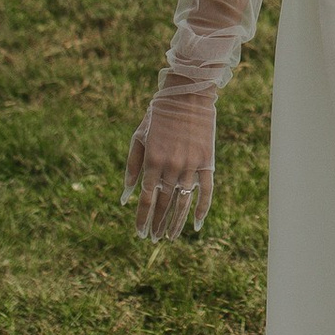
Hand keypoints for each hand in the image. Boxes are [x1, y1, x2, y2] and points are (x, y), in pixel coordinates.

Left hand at [126, 84, 216, 242]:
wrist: (187, 95)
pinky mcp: (207, 162)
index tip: (140, 233)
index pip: (146, 199)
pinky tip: (197, 225)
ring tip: (169, 236)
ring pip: (183, 202)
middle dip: (157, 223)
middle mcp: (170, 166)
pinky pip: (206, 191)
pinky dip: (202, 209)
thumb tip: (127, 195)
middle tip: (153, 238)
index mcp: (152, 160)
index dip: (142, 218)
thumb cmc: (158, 115)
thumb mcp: (139, 137)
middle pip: (163, 203)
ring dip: (175, 221)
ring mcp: (190, 165)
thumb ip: (132, 166)